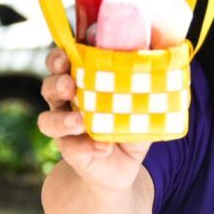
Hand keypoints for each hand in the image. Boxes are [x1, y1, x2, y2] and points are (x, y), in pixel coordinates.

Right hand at [37, 47, 149, 193]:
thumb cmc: (131, 121)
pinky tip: (103, 148)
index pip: (62, 62)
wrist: (123, 166)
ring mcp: (65, 128)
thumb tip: (166, 47)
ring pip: (47, 120)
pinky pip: (71, 148)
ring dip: (62, 119)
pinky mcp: (71, 151)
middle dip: (56, 82)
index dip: (59, 56)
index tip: (67, 54)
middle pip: (49, 86)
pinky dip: (87, 147)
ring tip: (80, 122)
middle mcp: (67, 102)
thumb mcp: (145, 98)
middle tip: (69, 85)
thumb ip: (150, 74)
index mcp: (81, 81)